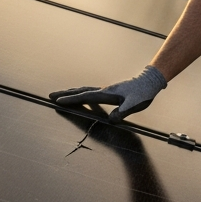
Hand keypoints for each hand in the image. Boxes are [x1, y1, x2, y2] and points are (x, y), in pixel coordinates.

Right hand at [49, 65, 167, 121]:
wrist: (150, 82)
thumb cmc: (143, 93)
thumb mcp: (134, 105)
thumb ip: (123, 112)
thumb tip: (111, 120)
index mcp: (106, 94)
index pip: (85, 97)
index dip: (71, 100)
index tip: (58, 101)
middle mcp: (103, 90)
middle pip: (80, 91)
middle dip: (65, 94)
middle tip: (51, 95)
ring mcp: (106, 90)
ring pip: (84, 90)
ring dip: (71, 93)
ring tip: (60, 95)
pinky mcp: (110, 91)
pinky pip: (90, 93)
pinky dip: (81, 94)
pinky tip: (81, 98)